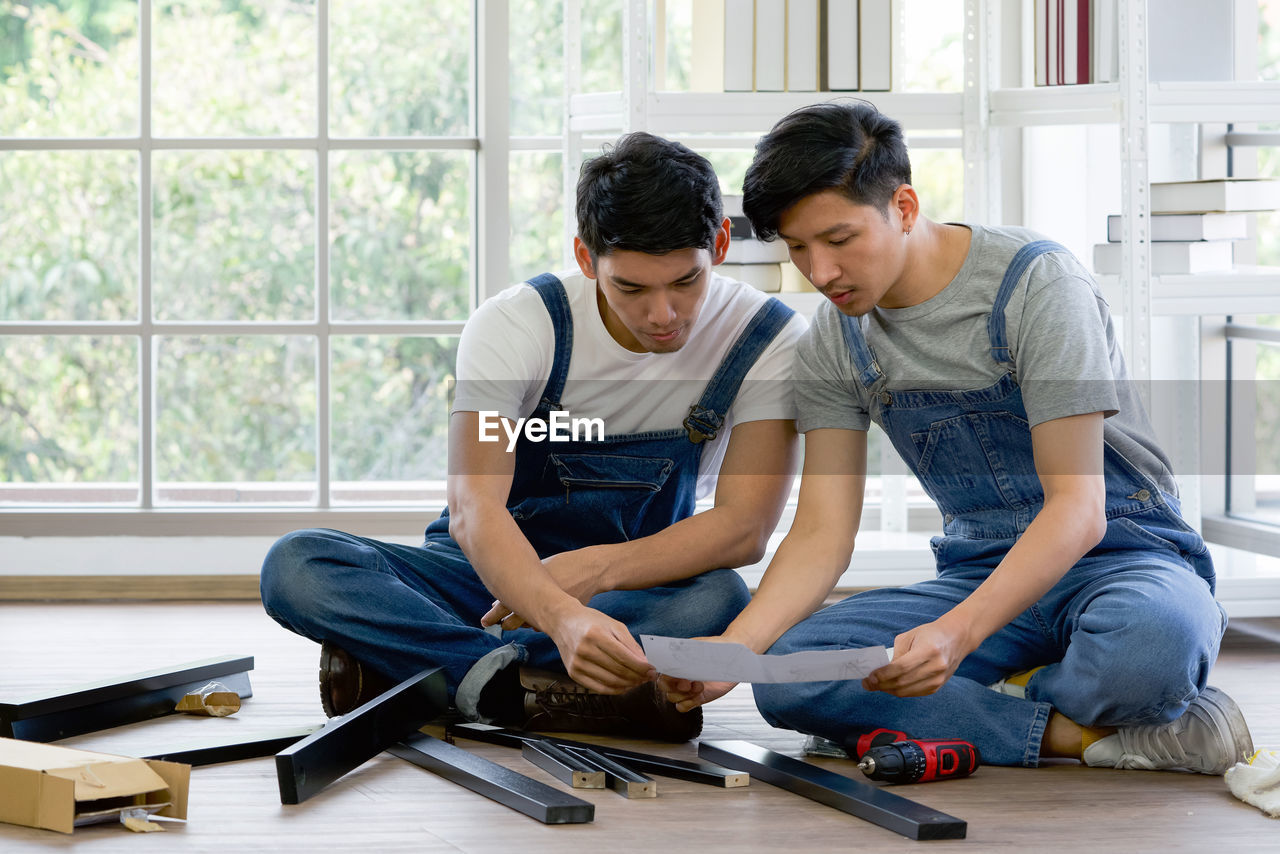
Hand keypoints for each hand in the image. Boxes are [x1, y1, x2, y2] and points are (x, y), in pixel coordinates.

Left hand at [480, 547, 608, 631]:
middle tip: (494, 624)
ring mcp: (549, 611)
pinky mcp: (560, 616)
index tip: (484, 621)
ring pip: (528, 624)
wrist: (590, 570)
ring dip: (521, 622)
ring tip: (514, 620)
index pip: (504, 606)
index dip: (493, 616)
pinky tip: (536, 616)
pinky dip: (537, 621)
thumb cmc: (562, 566)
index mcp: (529, 588)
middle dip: (504, 623)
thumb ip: (521, 583)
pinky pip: (543, 624)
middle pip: (513, 621)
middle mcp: (537, 602)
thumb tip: (501, 599)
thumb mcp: (539, 570)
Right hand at [548, 605, 655, 693]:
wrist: (563, 622)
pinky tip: (624, 686)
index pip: (624, 657)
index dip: (641, 667)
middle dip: (637, 677)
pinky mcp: (573, 673)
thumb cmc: (591, 621)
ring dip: (628, 685)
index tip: (653, 671)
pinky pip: (598, 688)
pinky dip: (614, 690)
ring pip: (610, 682)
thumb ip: (630, 644)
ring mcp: (577, 663)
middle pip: (618, 671)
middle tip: (648, 677)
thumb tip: (645, 663)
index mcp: (596, 634)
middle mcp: (584, 650)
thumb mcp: (614, 625)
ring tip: (638, 681)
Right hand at [655, 634, 741, 711]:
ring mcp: (687, 688)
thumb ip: (684, 650)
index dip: (661, 674)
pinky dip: (688, 703)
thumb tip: (671, 652)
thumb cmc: (716, 648)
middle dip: (673, 686)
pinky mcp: (696, 698)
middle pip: (664, 687)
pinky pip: (682, 707)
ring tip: (699, 685)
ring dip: (684, 694)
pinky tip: (698, 695)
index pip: (660, 671)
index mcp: (676, 662)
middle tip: (686, 682)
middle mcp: (679, 676)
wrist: (734, 657)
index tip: (667, 673)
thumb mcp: (699, 646)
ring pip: (673, 697)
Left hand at [862, 618, 973, 697]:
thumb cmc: (930, 634)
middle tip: (867, 683)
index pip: (901, 668)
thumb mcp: (910, 636)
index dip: (882, 675)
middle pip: (902, 682)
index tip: (869, 677)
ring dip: (888, 689)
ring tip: (876, 685)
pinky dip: (900, 691)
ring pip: (907, 691)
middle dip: (881, 684)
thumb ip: (896, 654)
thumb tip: (880, 670)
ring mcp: (938, 679)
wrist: (956, 639)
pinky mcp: (937, 687)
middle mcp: (936, 667)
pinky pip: (914, 693)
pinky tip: (890, 686)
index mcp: (929, 650)